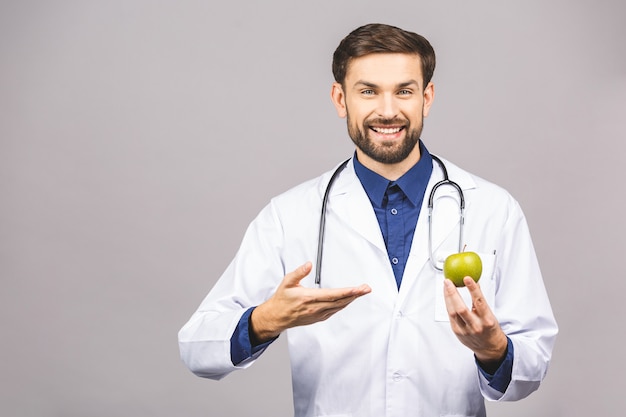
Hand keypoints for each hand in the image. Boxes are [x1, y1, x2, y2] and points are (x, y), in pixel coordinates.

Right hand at [250, 262, 371, 343]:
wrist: (277, 317)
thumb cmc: (282, 299)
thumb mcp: (287, 282)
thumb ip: (299, 272)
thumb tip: (309, 264)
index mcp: (309, 298)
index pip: (333, 295)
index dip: (347, 292)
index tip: (358, 288)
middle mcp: (315, 308)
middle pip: (340, 301)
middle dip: (355, 295)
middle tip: (366, 288)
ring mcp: (318, 314)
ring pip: (339, 307)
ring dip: (351, 299)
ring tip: (361, 292)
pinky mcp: (319, 318)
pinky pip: (335, 311)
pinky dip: (343, 305)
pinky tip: (348, 300)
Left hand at [443, 277, 507, 367]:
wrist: (490, 348)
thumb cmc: (490, 329)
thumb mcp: (490, 314)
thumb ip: (480, 300)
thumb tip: (474, 282)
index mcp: (487, 320)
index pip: (479, 302)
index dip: (473, 289)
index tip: (467, 278)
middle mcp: (476, 326)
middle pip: (460, 308)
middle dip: (452, 293)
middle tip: (448, 281)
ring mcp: (465, 331)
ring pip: (452, 312)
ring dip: (447, 297)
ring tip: (446, 286)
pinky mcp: (457, 333)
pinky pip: (450, 317)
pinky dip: (448, 305)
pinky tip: (447, 297)